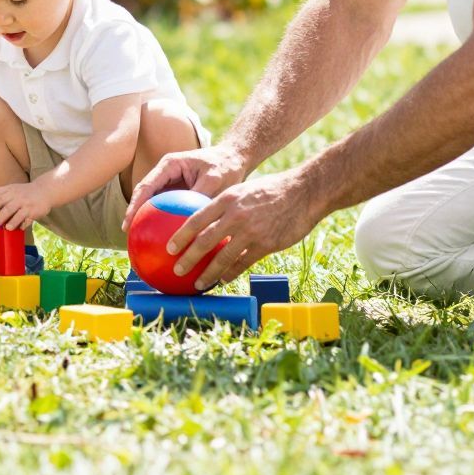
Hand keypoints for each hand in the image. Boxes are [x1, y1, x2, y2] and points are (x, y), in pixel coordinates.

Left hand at [0, 181, 54, 230]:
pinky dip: (21, 224)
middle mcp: (16, 196)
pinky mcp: (33, 211)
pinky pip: (26, 219)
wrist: (45, 190)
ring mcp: (24, 203)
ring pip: (13, 211)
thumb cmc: (25, 193)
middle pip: (2, 202)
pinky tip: (17, 229)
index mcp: (9, 190)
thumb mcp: (13, 190)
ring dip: (5, 219)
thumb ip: (0, 197)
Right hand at [123, 144, 251, 231]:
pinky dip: (165, 223)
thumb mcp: (214, 177)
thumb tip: (191, 218)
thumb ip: (200, 193)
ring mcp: (172, 184)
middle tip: (129, 235)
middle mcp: (166, 174)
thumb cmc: (225, 166)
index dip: (134, 205)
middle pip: (145, 195)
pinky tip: (167, 242)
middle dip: (134, 214)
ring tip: (141, 241)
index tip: (128, 222)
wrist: (234, 160)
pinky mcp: (179, 194)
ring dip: (147, 220)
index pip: (146, 186)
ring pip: (154, 203)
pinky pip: (168, 209)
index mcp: (169, 165)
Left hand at [167, 170, 320, 290]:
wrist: (304, 192)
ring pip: (223, 257)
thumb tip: (206, 221)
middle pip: (205, 241)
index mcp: (228, 198)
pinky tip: (223, 279)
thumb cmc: (273, 190)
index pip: (196, 218)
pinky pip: (243, 263)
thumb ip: (226, 205)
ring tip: (198, 283)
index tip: (169, 248)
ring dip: (208, 273)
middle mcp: (236, 215)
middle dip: (188, 259)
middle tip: (177, 271)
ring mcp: (251, 231)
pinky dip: (231, 273)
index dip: (181, 236)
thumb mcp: (244, 190)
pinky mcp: (266, 244)